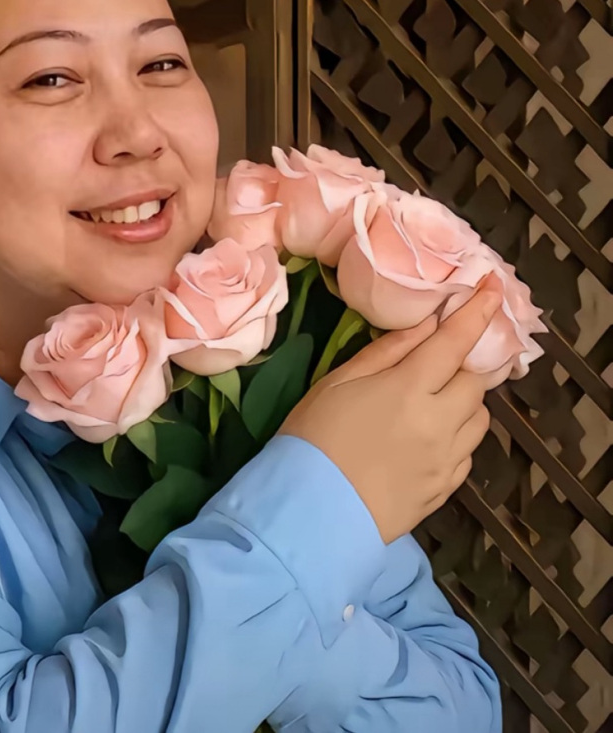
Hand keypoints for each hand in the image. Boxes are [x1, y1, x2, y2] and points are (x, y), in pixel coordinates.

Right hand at [279, 282, 502, 543]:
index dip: (478, 313)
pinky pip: (467, 454)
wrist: (310, 512)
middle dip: (464, 365)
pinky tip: (428, 439)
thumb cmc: (312, 438)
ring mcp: (446, 460)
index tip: (491, 289)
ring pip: (479, 419)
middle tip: (440, 363)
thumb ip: (386, 352)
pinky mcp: (444, 490)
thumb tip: (425, 324)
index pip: (456, 342)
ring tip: (434, 403)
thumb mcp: (337, 382)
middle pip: (475, 382)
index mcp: (410, 390)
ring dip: (465, 402)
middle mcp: (440, 423)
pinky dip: (457, 437)